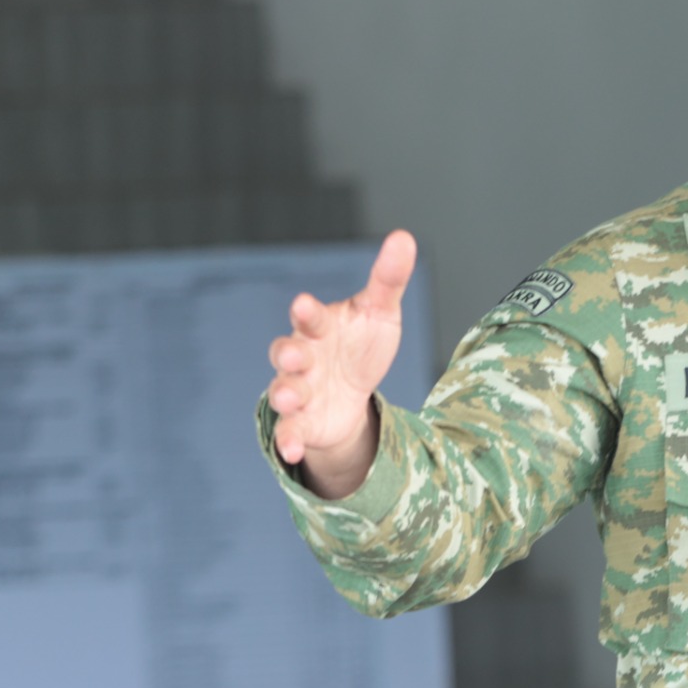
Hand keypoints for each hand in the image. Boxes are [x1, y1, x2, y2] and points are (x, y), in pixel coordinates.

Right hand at [266, 230, 415, 497]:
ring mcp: (299, 389)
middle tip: (297, 353)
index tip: (305, 304)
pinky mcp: (301, 421)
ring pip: (284, 390)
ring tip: (292, 397)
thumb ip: (388, 278)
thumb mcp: (380, 312)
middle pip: (287, 352)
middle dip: (289, 352)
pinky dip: (287, 439)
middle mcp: (303, 356)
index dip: (307, 312)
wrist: (353, 389)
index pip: (310, 316)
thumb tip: (404, 236)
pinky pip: (289, 431)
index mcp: (320, 326)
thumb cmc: (360, 341)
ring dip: (285, 393)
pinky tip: (292, 450)